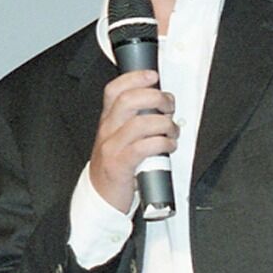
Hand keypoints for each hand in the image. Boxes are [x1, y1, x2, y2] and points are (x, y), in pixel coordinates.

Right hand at [88, 69, 177, 211]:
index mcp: (108, 121)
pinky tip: (168, 145)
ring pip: (140, 123)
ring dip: (164, 124)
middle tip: (168, 106)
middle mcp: (108, 130)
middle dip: (156, 98)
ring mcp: (112, 147)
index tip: (153, 76)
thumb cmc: (115, 166)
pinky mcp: (120, 165)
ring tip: (172, 130)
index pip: (114, 90)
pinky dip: (162, 143)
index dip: (134, 78)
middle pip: (129, 101)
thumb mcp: (119, 137)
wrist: (100, 196)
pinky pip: (143, 147)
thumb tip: (160, 106)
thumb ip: (134, 121)